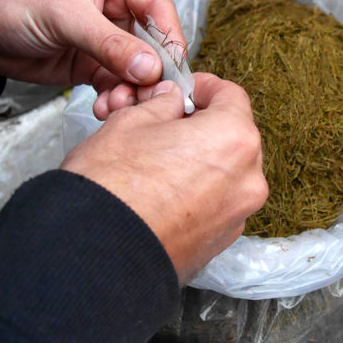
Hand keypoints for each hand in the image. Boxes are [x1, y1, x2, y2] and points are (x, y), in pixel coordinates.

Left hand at [0, 0, 184, 118]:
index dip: (170, 38)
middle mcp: (115, 6)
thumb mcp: (65, 17)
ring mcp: (104, 37)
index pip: (157, 7)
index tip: (174, 69)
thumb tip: (151, 68)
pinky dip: (115, 97)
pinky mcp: (90, 63)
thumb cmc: (12, 1)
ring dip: (131, 90)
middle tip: (150, 96)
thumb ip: (110, 44)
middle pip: (152, 43)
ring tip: (118, 105)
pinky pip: (115, 83)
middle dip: (150, 72)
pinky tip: (106, 108)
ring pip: (135, 68)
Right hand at [60, 73, 267, 283]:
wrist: (95, 254)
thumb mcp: (131, 122)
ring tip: (158, 161)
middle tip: (167, 124)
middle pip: (232, 137)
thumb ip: (161, 105)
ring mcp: (236, 216)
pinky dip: (196, 195)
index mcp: (233, 139)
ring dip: (199, 162)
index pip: (231, 96)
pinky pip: (214, 206)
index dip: (204, 88)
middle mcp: (247, 179)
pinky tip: (162, 193)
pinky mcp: (220, 243)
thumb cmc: (112, 187)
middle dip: (202, 127)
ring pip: (225, 174)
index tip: (186, 90)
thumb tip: (171, 102)